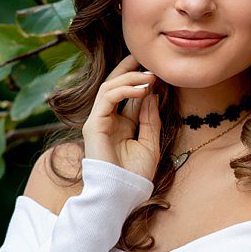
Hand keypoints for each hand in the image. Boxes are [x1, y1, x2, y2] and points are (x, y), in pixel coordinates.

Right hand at [84, 55, 161, 178]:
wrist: (123, 193)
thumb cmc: (135, 174)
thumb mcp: (150, 143)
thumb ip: (150, 119)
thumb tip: (152, 94)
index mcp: (121, 125)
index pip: (128, 95)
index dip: (140, 80)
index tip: (156, 69)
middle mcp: (108, 120)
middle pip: (115, 86)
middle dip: (129, 69)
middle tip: (146, 58)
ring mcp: (99, 121)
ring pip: (110, 87)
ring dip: (130, 78)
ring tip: (150, 77)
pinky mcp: (93, 124)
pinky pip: (107, 98)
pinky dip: (124, 89)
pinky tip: (142, 89)